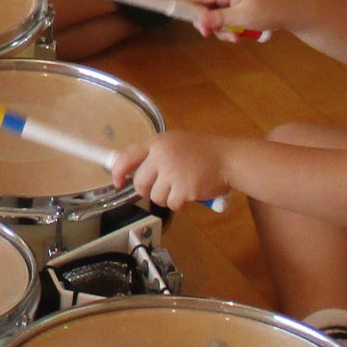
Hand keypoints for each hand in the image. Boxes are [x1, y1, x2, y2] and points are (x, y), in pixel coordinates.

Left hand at [113, 131, 238, 210]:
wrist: (229, 159)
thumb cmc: (204, 150)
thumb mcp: (176, 142)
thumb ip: (157, 153)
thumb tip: (135, 168)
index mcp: (158, 142)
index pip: (128, 156)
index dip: (118, 171)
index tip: (117, 181)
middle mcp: (161, 157)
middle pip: (139, 183)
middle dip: (148, 189)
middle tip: (162, 187)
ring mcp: (172, 174)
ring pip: (155, 197)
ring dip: (166, 197)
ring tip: (181, 186)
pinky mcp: (183, 190)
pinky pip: (172, 204)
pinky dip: (180, 202)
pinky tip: (191, 191)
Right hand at [182, 0, 280, 40]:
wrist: (295, 12)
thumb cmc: (268, 11)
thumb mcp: (242, 17)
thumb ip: (219, 18)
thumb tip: (198, 20)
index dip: (189, 8)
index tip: (188, 24)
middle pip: (208, 8)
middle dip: (211, 24)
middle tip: (213, 36)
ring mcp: (238, 0)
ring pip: (220, 17)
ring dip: (224, 29)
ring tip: (237, 38)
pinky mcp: (245, 8)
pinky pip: (231, 19)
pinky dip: (233, 28)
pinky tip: (242, 36)